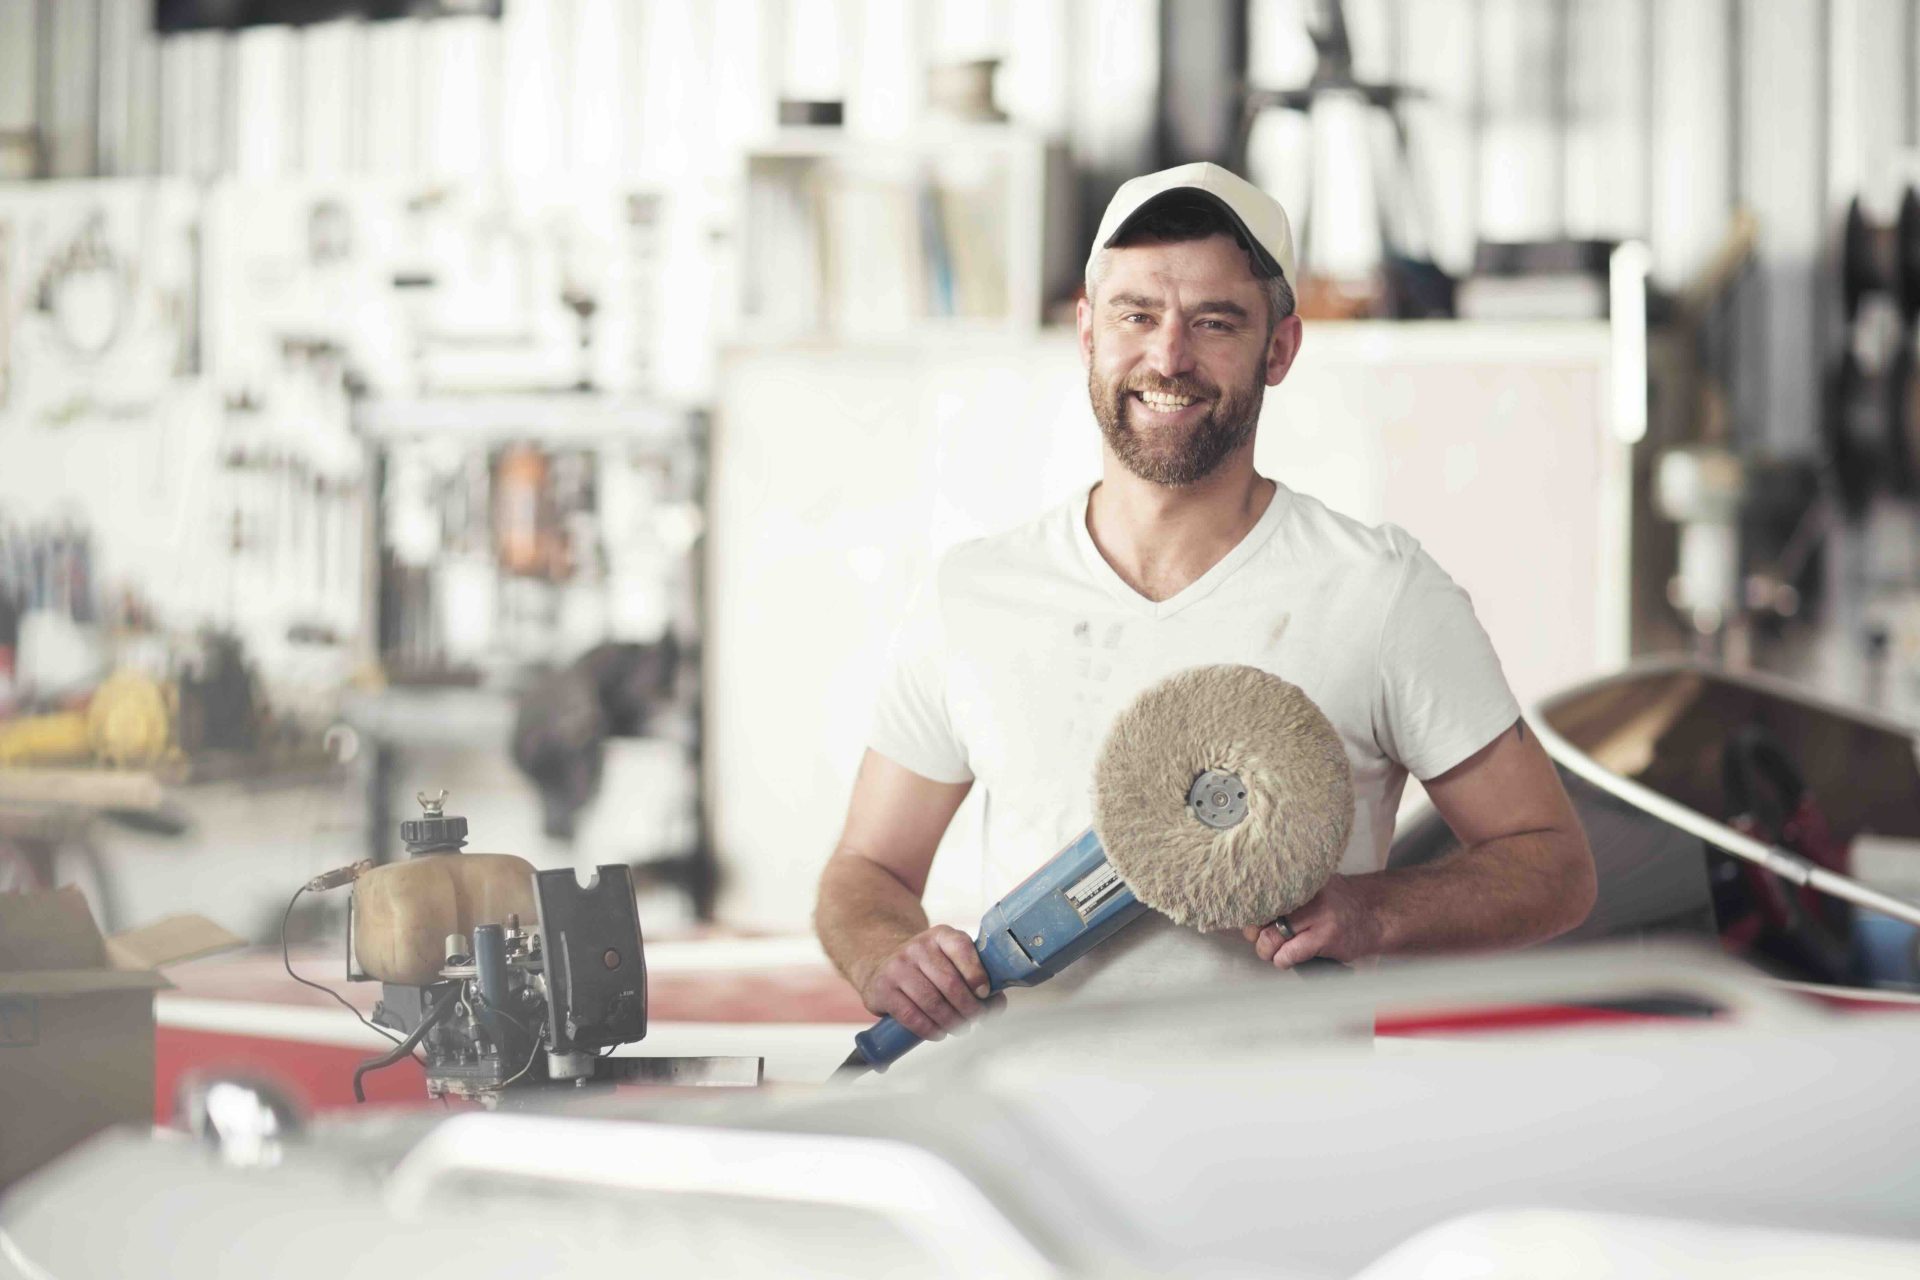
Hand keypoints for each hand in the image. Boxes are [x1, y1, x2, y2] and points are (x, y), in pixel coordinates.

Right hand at [856, 925, 992, 1040]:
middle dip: (968, 1007)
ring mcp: (897, 966)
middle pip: (950, 982)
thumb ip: (975, 977)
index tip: (985, 994)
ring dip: (951, 1021)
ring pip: (931, 1001)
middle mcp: (917, 947)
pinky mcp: (883, 988)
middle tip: (975, 1020)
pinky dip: (929, 1029)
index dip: (977, 974)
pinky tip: (938, 1033)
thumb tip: (996, 1004)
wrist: (883, 964)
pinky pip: (911, 1015)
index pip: (961, 948)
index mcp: (940, 935)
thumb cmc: (927, 968)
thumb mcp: (949, 960)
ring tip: (959, 1029)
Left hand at [1242, 875, 1382, 968]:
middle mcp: (1307, 893)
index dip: (1250, 912)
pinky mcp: (1326, 937)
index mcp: (1299, 879)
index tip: (1251, 922)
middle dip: (1255, 935)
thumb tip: (1249, 908)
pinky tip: (1289, 958)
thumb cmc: (1339, 904)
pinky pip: (1289, 954)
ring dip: (1267, 951)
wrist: (1376, 913)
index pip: (1260, 894)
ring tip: (1274, 952)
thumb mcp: (1313, 886)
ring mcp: (1318, 915)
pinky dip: (1283, 961)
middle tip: (1261, 939)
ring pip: (1271, 938)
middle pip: (1260, 917)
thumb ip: (1285, 892)